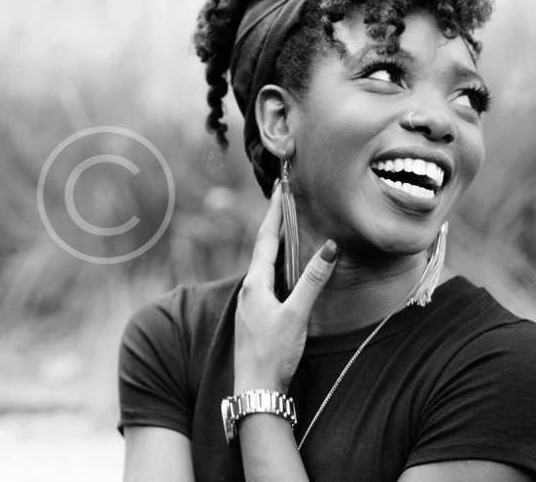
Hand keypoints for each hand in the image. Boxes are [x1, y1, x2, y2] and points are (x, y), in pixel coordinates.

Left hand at [233, 183, 339, 393]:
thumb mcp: (296, 315)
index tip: (280, 188)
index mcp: (255, 284)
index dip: (274, 213)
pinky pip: (267, 279)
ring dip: (275, 243)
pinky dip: (277, 264)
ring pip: (264, 264)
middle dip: (274, 223)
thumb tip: (329, 247)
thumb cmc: (273, 353)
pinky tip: (284, 269)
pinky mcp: (257, 314)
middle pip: (263, 247)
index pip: (265, 239)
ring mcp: (251, 302)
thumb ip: (312, 281)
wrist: (255, 388)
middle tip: (284, 199)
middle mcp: (249, 289)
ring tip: (286, 225)